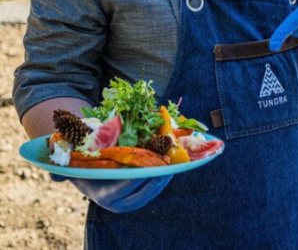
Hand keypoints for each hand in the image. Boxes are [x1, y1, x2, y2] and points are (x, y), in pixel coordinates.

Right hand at [50, 173, 171, 212]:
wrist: (90, 175)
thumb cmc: (83, 167)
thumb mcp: (73, 168)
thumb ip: (62, 173)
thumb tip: (54, 177)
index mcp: (103, 195)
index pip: (124, 187)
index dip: (137, 176)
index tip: (149, 164)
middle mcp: (118, 203)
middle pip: (142, 193)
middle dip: (156, 179)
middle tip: (167, 165)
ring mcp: (131, 201)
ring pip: (151, 192)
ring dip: (163, 179)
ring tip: (173, 164)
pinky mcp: (140, 196)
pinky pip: (154, 189)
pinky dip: (162, 178)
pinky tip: (171, 166)